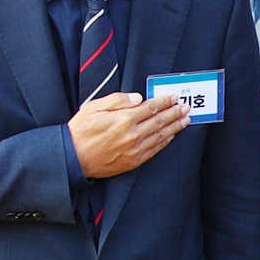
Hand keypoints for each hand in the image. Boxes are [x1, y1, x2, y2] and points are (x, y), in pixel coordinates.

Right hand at [69, 91, 188, 178]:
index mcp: (123, 119)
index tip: (174, 97)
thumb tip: (139, 98)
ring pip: (160, 136)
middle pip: (159, 121)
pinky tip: (171, 136)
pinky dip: (165, 142)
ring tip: (185, 120)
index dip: (164, 102)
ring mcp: (134, 150)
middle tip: (186, 107)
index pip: (150, 108)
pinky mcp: (133, 161)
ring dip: (175, 127)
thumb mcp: (94, 107)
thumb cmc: (81, 130)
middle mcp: (132, 135)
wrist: (73, 157)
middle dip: (174, 113)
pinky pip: (154, 150)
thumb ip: (118, 100)